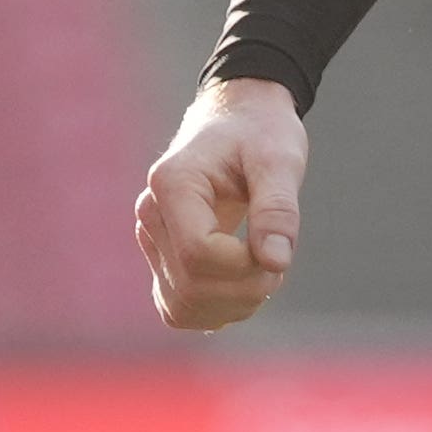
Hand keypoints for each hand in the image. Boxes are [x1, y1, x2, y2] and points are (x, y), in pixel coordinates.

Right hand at [132, 78, 307, 331]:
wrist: (240, 121)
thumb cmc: (261, 133)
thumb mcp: (280, 159)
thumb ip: (277, 208)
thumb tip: (276, 262)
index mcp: (173, 182)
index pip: (198, 253)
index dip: (244, 266)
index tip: (278, 249)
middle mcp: (151, 213)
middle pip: (189, 285)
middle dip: (244, 289)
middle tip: (277, 263)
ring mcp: (152, 238)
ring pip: (180, 306)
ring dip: (231, 306)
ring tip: (262, 273)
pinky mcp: (161, 257)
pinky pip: (177, 308)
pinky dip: (214, 310)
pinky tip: (242, 286)